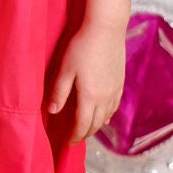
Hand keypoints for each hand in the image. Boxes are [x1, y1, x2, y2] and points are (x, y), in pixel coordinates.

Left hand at [47, 20, 126, 144]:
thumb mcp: (65, 68)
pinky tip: (104, 115)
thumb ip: (60, 91)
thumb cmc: (82, 46)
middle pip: (95, 124)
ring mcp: (115, 90)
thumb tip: (52, 111)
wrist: (106, 29)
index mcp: (90, 96)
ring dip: (96, 126)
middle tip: (75, 138)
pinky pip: (115, 106)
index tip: (68, 143)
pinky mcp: (120, 82)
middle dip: (84, 134)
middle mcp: (105, 98)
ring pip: (106, 117)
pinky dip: (108, 115)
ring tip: (86, 128)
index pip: (82, 125)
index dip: (75, 136)